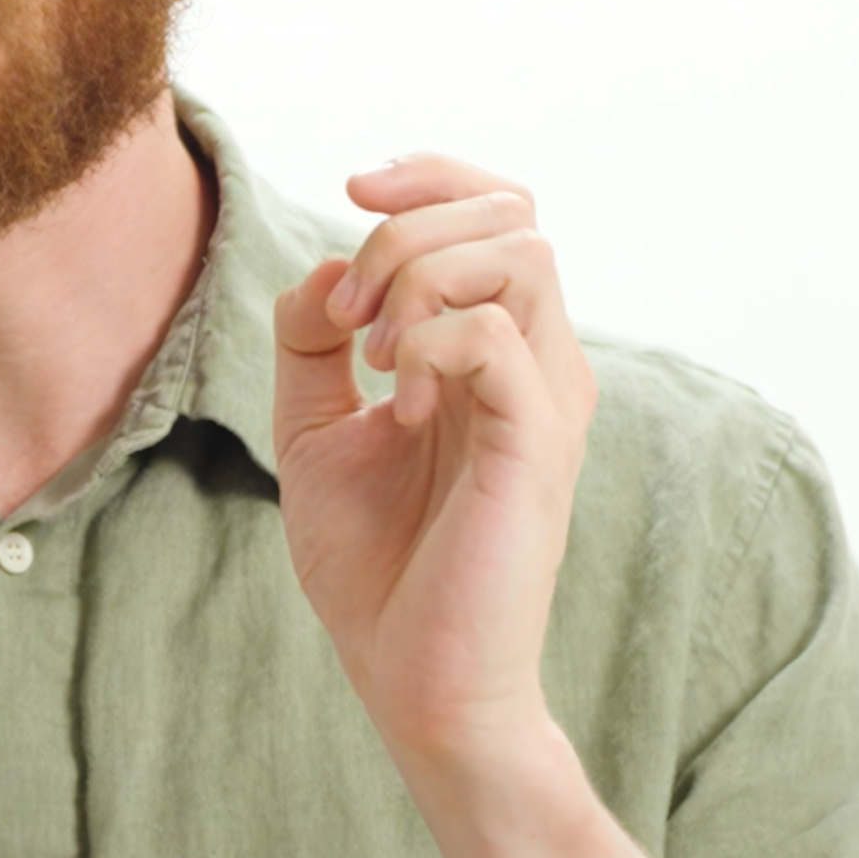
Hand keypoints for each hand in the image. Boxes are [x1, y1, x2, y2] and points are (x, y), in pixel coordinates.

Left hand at [276, 155, 632, 857]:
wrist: (413, 681)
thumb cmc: (377, 566)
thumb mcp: (315, 428)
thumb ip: (312, 338)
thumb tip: (319, 266)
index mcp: (494, 351)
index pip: (498, 209)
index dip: (429, 176)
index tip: (351, 190)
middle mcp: (537, 363)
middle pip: (513, 212)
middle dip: (409, 226)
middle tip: (346, 313)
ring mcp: (546, 402)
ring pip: (520, 253)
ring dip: (419, 276)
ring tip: (371, 352)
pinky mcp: (538, 447)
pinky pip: (498, 336)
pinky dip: (429, 341)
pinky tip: (395, 400)